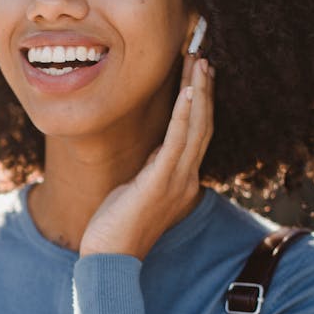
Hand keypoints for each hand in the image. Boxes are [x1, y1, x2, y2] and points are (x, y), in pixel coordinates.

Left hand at [79, 56, 213, 259]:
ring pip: (195, 128)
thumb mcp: (137, 189)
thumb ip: (151, 169)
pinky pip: (177, 143)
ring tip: (199, 62)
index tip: (197, 73)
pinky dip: (184, 116)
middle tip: (202, 54)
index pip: (196, 133)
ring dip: (198, 92)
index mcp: (181, 180)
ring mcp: (177, 181)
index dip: (199, 102)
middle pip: (202, 124)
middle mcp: (186, 178)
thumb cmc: (117, 227)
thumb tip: (155, 150)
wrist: (110, 259)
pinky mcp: (160, 183)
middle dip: (203, 88)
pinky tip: (188, 93)